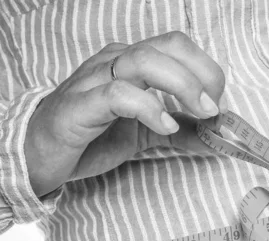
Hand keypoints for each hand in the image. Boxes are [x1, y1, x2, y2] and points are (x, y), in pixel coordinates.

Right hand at [24, 31, 226, 196]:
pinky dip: (149, 108)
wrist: (39, 155)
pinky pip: (118, 94)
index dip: (205, 68)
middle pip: (166, 46)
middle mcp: (115, 63)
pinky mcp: (80, 105)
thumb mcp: (146, 134)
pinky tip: (166, 126)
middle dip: (201, 73)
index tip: (218, 102)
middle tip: (214, 107)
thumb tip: (217, 137)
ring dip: (182, 86)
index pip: (176, 46)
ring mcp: (95, 80)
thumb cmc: (90, 136)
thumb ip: (181, 132)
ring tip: (201, 113)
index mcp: (131, 64)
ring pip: (143, 61)